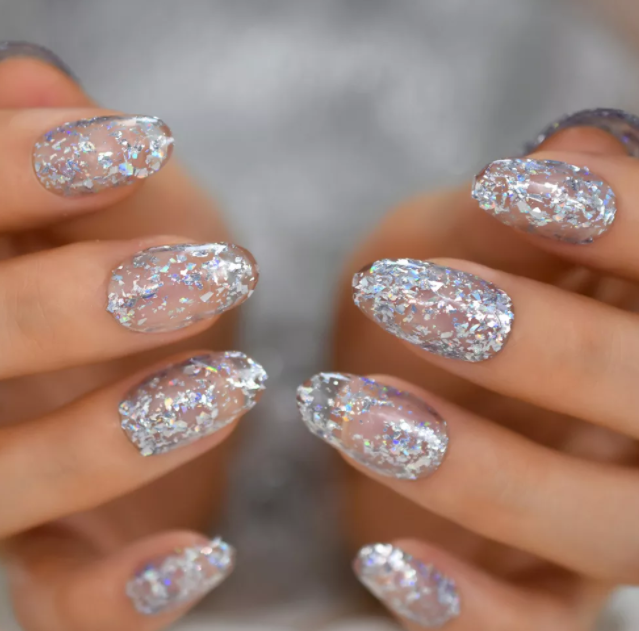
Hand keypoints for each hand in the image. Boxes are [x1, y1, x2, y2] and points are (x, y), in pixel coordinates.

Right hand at [0, 45, 263, 630]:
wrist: (164, 353)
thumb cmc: (138, 253)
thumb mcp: (117, 194)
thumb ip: (60, 149)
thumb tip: (36, 82)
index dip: (18, 170)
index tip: (136, 144)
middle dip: (70, 308)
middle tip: (206, 276)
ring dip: (106, 440)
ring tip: (232, 384)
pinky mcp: (51, 555)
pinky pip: (56, 606)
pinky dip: (121, 596)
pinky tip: (202, 556)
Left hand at [299, 109, 638, 628]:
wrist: (391, 399)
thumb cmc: (424, 302)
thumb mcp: (446, 245)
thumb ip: (505, 220)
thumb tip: (572, 149)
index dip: (623, 219)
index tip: (509, 184)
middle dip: (541, 343)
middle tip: (404, 295)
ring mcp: (617, 519)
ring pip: (611, 525)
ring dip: (481, 471)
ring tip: (352, 412)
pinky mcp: (553, 594)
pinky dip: (476, 610)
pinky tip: (383, 560)